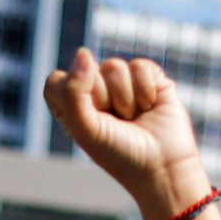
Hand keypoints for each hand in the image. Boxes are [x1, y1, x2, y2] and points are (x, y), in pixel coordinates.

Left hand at [43, 49, 205, 216]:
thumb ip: (72, 92)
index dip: (72, 95)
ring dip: (125, 98)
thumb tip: (83, 53)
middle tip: (116, 122)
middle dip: (103, 98)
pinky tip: (150, 107)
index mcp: (72, 107)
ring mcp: (123, 83)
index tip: (89, 119)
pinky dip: (144, 90)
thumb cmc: (121, 155)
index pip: (56, 81)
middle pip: (86, 69)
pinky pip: (139, 66)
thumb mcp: (86, 130)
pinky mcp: (149, 77)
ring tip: (134, 118)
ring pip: (113, 66)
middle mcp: (96, 93)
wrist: (164, 166)